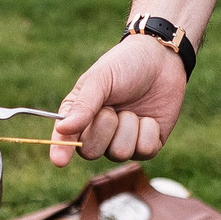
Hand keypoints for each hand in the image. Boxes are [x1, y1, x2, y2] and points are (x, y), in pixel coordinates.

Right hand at [50, 35, 187, 167]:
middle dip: (104, 128)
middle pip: (91, 152)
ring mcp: (123, 141)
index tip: (59, 160)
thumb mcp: (101, 79)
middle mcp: (99, 133)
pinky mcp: (147, 145)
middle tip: (112, 109)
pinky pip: (145, 151)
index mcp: (80, 115)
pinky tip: (149, 117)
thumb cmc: (125, 65)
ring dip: (129, 127)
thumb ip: (83, 105)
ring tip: (132, 109)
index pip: (65, 139)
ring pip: (120, 153)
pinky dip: (149, 130)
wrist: (161, 59)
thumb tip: (63, 129)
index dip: (60, 150)